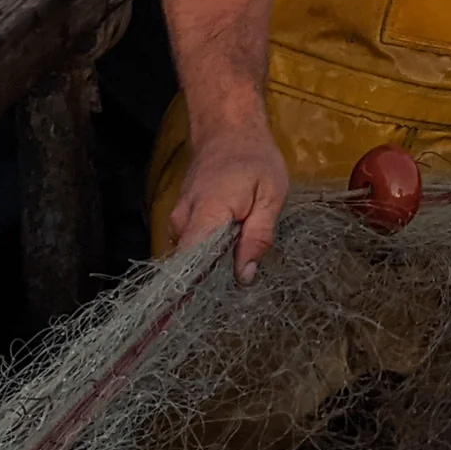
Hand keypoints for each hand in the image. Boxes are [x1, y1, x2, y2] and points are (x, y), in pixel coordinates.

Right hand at [170, 122, 289, 284]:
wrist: (229, 129)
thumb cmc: (255, 158)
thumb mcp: (271, 196)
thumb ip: (258, 236)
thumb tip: (244, 276)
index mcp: (206, 216)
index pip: (189, 265)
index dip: (189, 295)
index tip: (187, 321)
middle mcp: (183, 221)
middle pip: (190, 267)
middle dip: (211, 282)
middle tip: (239, 283)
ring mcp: (179, 220)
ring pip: (193, 258)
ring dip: (213, 265)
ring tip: (238, 262)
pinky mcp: (183, 219)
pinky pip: (192, 246)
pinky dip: (209, 253)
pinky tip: (228, 249)